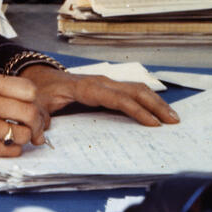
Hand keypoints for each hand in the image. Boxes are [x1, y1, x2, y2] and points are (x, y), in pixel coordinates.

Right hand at [0, 73, 47, 163]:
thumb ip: (6, 94)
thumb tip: (40, 113)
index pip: (29, 89)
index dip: (36, 102)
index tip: (33, 109)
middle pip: (30, 112)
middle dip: (37, 124)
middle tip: (34, 129)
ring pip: (23, 134)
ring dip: (23, 139)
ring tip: (12, 137)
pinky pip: (12, 150)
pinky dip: (11, 150)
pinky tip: (1, 145)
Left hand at [20, 65, 180, 127]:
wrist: (40, 76)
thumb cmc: (41, 91)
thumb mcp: (38, 104)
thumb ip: (39, 119)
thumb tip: (41, 134)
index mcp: (85, 88)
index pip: (116, 98)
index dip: (136, 110)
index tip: (153, 124)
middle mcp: (100, 83)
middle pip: (134, 90)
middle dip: (155, 105)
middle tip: (173, 122)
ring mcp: (105, 83)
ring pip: (136, 89)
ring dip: (156, 102)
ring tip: (173, 118)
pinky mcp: (108, 88)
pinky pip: (131, 91)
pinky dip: (147, 100)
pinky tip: (158, 112)